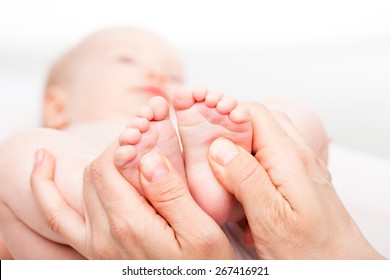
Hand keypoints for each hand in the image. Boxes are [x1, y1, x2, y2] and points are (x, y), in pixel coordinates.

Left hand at [30, 144, 233, 258]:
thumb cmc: (204, 268)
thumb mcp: (201, 233)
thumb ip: (172, 195)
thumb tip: (148, 158)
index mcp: (130, 225)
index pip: (109, 165)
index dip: (124, 141)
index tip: (147, 129)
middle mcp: (104, 235)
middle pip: (95, 172)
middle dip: (116, 148)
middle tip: (143, 136)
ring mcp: (94, 244)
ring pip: (82, 185)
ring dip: (98, 161)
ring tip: (121, 143)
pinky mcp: (93, 250)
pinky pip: (57, 216)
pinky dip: (44, 188)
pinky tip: (42, 164)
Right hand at [208, 103, 383, 258]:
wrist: (345, 268)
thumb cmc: (313, 253)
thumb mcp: (271, 219)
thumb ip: (245, 179)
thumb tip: (219, 147)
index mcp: (289, 159)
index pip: (255, 113)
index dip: (226, 112)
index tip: (203, 123)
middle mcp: (298, 157)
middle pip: (260, 122)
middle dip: (230, 127)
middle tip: (207, 144)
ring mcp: (300, 169)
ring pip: (265, 140)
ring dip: (240, 147)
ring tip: (220, 168)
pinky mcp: (299, 182)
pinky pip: (271, 159)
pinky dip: (251, 165)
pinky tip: (241, 188)